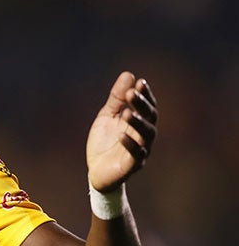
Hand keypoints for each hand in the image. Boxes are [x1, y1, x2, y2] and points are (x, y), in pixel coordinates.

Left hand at [86, 71, 157, 191]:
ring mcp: (141, 150)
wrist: (96, 171)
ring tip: (128, 113)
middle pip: (150, 118)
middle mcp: (144, 135)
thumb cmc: (105, 142)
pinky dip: (130, 144)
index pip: (147, 106)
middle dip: (142, 105)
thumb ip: (117, 98)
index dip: (145, 95)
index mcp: (139, 122)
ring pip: (146, 135)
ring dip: (138, 123)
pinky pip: (136, 154)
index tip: (140, 82)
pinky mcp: (132, 165)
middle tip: (132, 93)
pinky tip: (121, 135)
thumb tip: (129, 74)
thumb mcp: (107, 116)